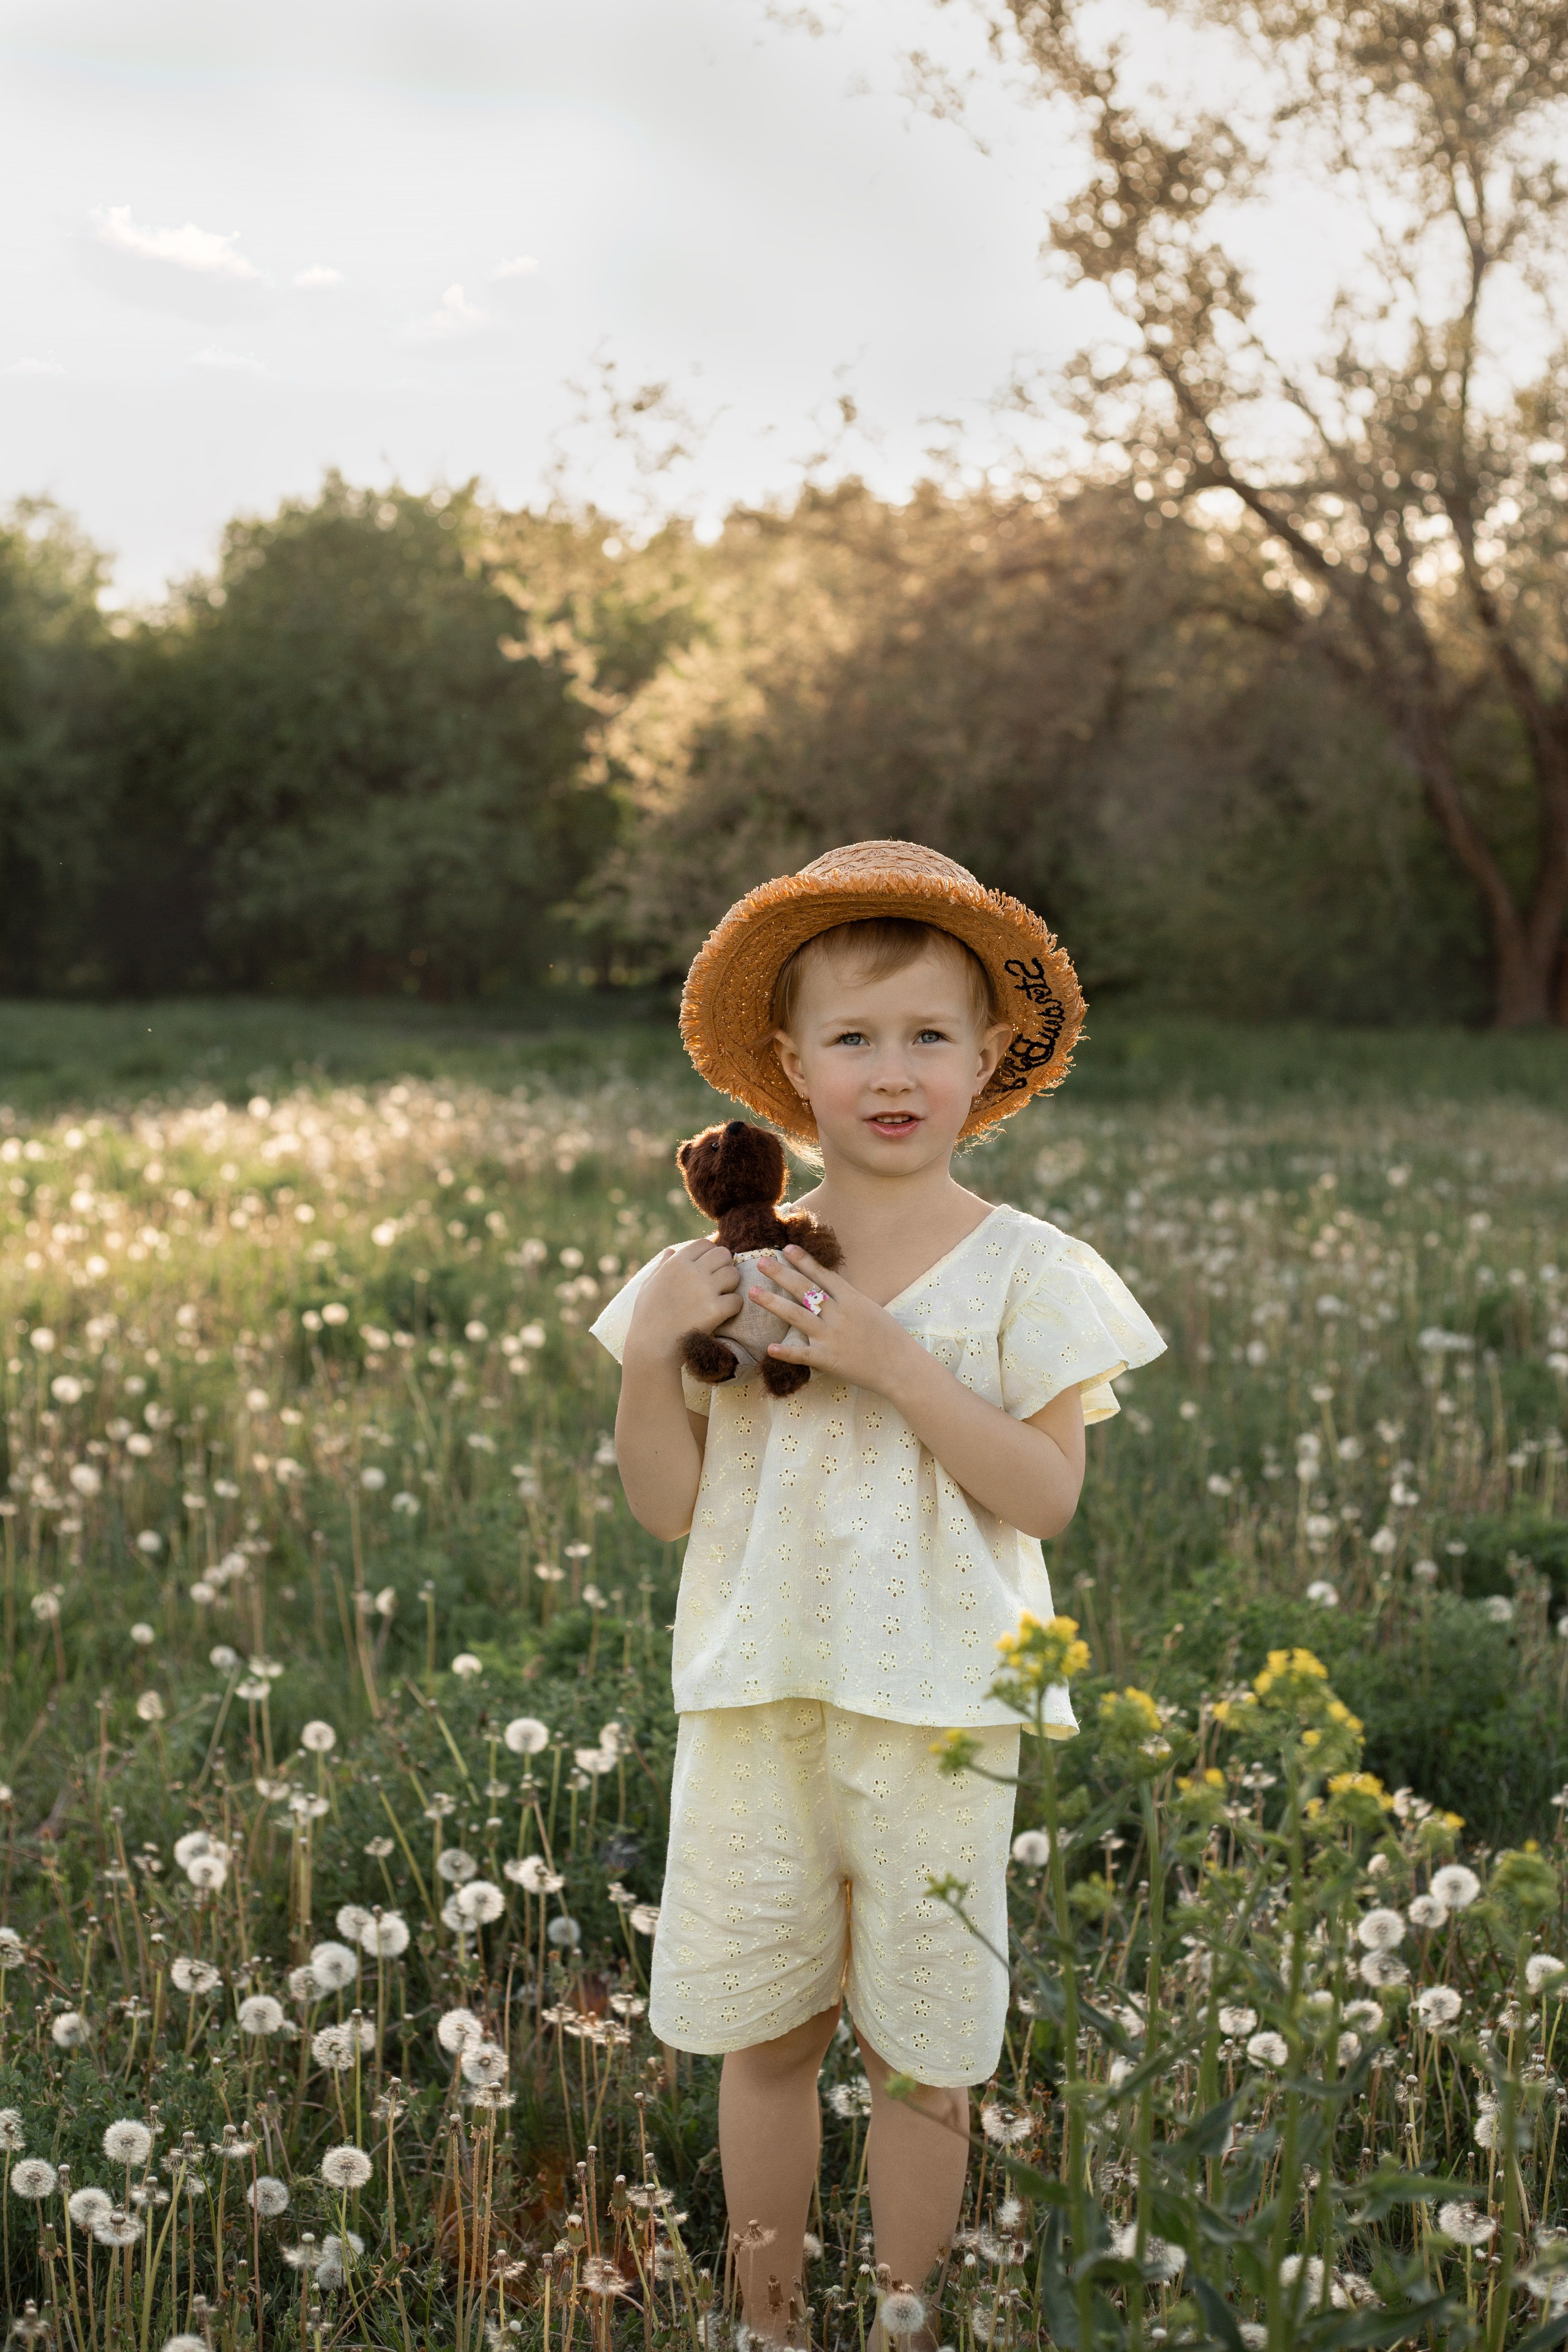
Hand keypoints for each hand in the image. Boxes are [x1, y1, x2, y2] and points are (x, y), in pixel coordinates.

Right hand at [626, 1239, 739, 1363]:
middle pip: (724, 1254)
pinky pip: (737, 1300)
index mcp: (676, 1263)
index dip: (710, 1254)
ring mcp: (705, 1290)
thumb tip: (671, 1251)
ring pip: (734, 1275)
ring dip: (731, 1286)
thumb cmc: (647, 1316)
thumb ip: (662, 1266)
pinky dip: (733, 1307)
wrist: (652, 1347)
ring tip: (720, 1297)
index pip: (705, 1244)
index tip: (708, 1268)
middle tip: (719, 1282)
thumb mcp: (648, 1286)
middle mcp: (692, 1272)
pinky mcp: (715, 1310)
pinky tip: (722, 1314)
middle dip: (724, 1266)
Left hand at [752, 1245, 920, 1398]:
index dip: (804, 1261)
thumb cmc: (889, 1337)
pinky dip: (785, 1351)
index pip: (823, 1275)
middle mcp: (839, 1314)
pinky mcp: (828, 1359)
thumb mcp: (871, 1309)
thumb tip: (829, 1286)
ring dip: (773, 1303)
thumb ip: (848, 1298)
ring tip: (753, 1292)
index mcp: (852, 1299)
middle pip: (805, 1289)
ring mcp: (832, 1336)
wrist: (901, 1367)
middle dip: (781, 1274)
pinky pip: (802, 1354)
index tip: (787, 1248)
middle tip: (761, 1261)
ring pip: (796, 1315)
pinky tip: (769, 1347)